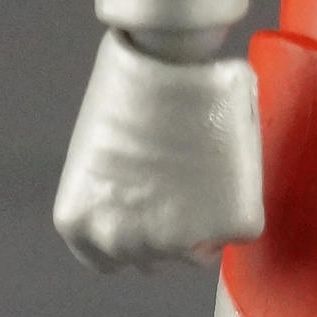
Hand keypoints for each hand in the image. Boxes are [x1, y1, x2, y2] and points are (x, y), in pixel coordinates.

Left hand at [54, 31, 264, 271]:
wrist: (171, 55)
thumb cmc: (130, 84)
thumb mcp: (95, 154)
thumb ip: (110, 195)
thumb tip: (139, 206)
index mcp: (81, 224)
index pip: (103, 259)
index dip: (128, 236)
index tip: (145, 213)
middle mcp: (123, 244)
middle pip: (153, 261)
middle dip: (167, 232)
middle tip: (178, 186)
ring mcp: (176, 243)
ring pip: (196, 255)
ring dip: (201, 224)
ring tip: (201, 173)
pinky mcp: (228, 229)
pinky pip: (236, 233)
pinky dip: (235, 208)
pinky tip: (224, 170)